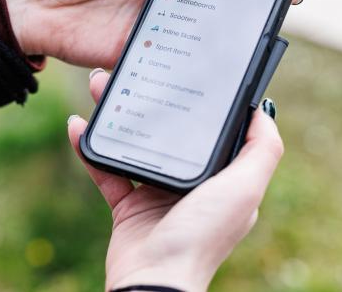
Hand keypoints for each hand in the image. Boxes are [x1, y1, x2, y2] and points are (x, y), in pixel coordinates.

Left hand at [2, 0, 303, 67]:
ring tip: (253, 36)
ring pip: (196, 30)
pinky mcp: (141, 51)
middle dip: (242, 6)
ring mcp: (154, 25)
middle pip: (210, 0)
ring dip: (221, 34)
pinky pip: (172, 57)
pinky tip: (213, 61)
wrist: (33, 6)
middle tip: (275, 10)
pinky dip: (191, 59)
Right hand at [67, 70, 284, 290]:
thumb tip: (264, 111)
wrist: (153, 280)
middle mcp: (191, 184)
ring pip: (136, 143)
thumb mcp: (245, 189)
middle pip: (170, 132)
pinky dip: (90, 149)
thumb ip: (262, 150)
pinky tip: (78, 124)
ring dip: (117, 115)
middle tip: (132, 70)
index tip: (186, 70)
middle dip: (151, 100)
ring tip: (101, 87)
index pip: (213, 131)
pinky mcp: (128, 206)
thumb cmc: (203, 235)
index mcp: (221, 179)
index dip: (201, 100)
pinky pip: (107, 169)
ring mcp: (157, 195)